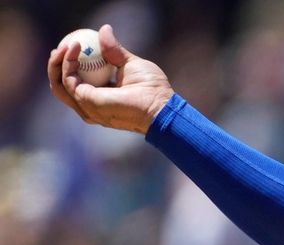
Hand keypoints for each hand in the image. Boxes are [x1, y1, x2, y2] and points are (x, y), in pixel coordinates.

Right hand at [47, 24, 173, 134]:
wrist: (159, 103)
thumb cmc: (151, 88)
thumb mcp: (130, 63)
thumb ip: (114, 50)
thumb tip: (104, 30)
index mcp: (100, 98)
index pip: (76, 84)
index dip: (68, 67)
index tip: (70, 48)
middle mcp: (90, 105)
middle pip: (61, 86)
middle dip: (56, 66)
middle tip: (60, 47)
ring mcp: (87, 106)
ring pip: (59, 85)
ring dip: (57, 63)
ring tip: (65, 46)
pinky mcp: (86, 102)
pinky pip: (69, 79)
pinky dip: (68, 62)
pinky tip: (74, 48)